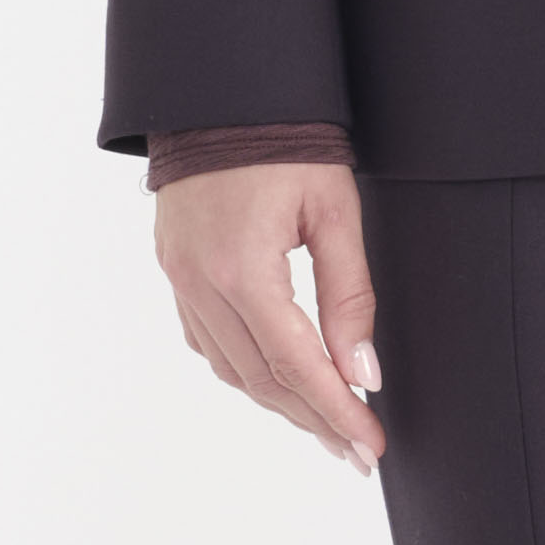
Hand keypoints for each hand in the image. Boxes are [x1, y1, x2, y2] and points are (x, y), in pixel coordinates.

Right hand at [154, 160, 384, 470]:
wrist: (224, 92)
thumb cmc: (286, 141)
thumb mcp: (335, 212)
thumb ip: (350, 295)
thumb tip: (363, 371)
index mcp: (242, 268)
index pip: (296, 364)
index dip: (336, 411)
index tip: (370, 445)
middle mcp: (201, 282)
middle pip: (262, 378)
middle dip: (314, 420)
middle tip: (356, 451)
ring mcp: (180, 278)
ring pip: (231, 368)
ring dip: (280, 402)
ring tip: (326, 425)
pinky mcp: (174, 270)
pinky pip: (207, 341)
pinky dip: (244, 369)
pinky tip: (276, 381)